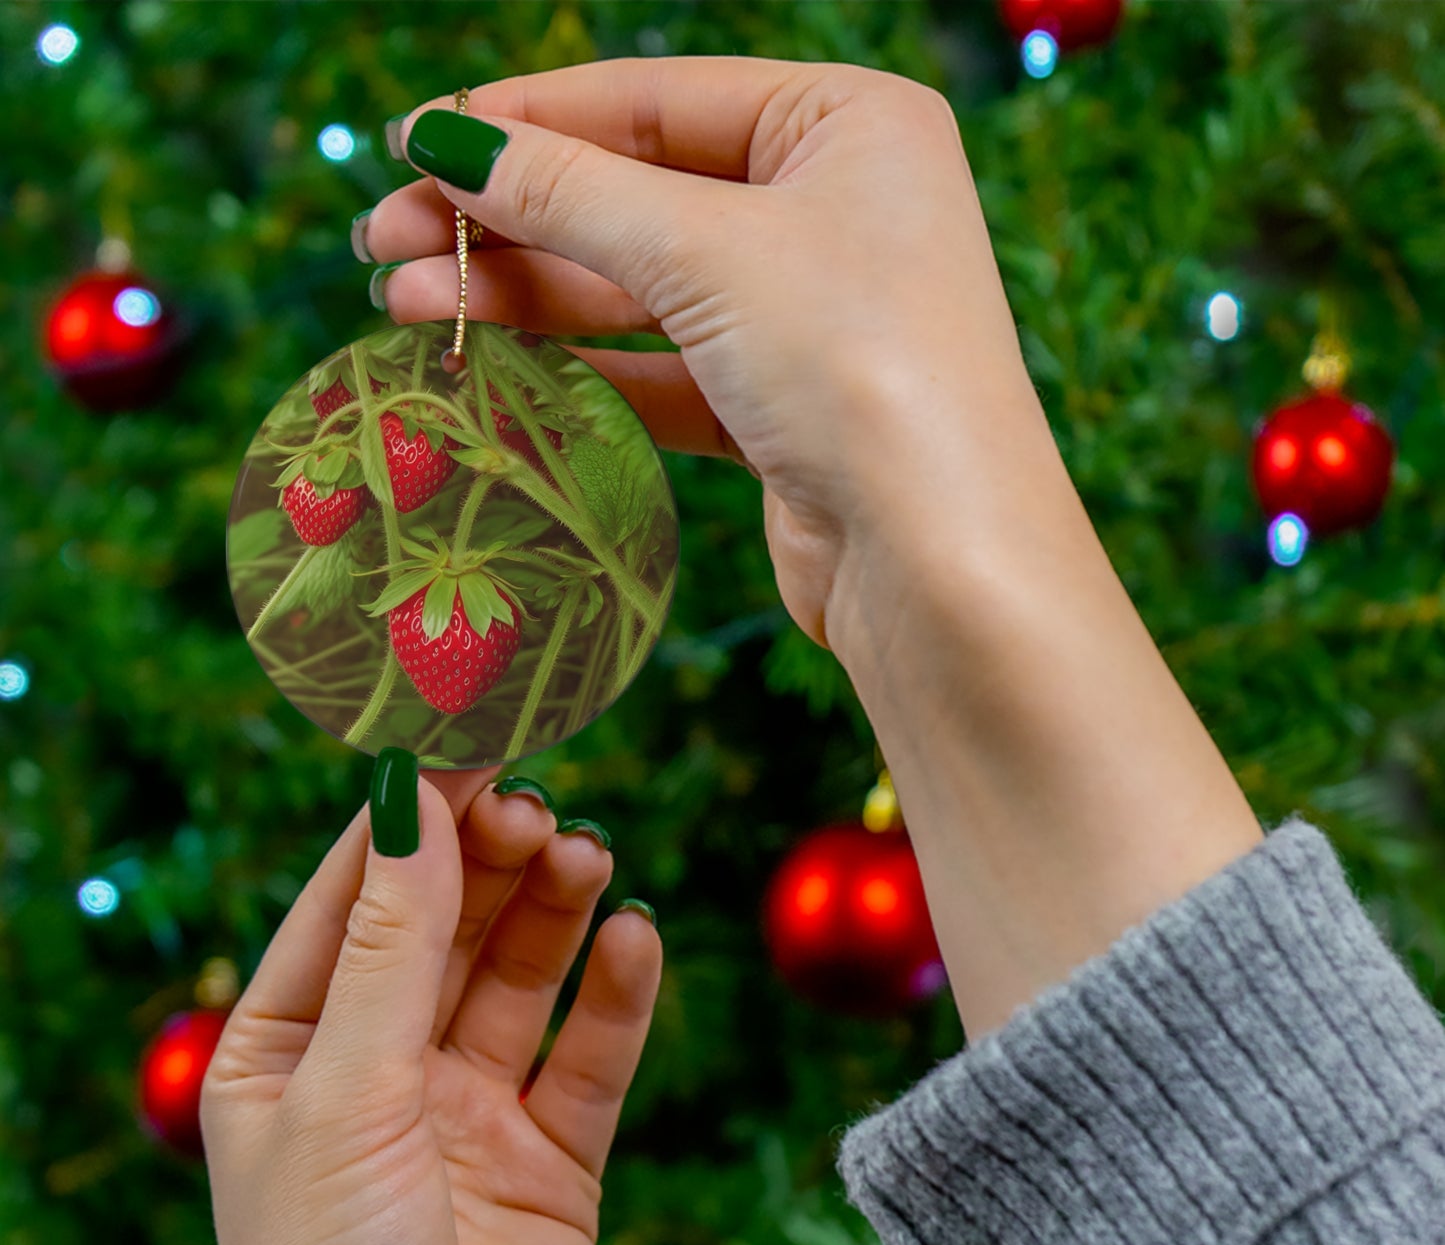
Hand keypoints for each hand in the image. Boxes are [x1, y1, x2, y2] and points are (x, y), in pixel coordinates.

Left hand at [201, 765, 661, 1244]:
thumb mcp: (346, 1096)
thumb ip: (391, 946)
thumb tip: (413, 800)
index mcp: (288, 1052)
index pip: (352, 899)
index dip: (409, 820)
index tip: (467, 741)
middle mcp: (379, 1072)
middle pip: (446, 926)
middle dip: (489, 861)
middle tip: (537, 808)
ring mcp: (469, 1113)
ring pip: (521, 977)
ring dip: (555, 911)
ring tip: (587, 856)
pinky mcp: (552, 1159)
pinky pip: (591, 1055)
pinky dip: (617, 995)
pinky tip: (635, 940)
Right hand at [362, 60, 1262, 1041]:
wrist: (940, 563)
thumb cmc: (858, 367)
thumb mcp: (706, 253)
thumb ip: (569, 193)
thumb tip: (443, 143)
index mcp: (846, 125)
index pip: (654, 98)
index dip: (526, 121)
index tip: (413, 146)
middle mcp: (833, 209)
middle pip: (636, 195)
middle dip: (509, 220)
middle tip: (383, 243)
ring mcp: (808, 314)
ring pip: (639, 289)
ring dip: (525, 296)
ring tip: (406, 305)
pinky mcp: (781, 408)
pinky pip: (661, 368)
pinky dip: (580, 367)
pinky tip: (490, 366)